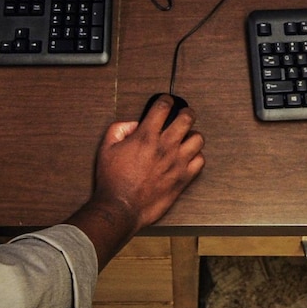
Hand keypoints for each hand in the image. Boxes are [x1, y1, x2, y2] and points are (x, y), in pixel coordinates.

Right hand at [68, 101, 205, 260]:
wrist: (121, 207)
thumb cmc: (113, 181)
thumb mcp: (106, 148)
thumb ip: (119, 129)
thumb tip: (133, 124)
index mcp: (146, 136)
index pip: (164, 107)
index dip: (166, 100)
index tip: (166, 102)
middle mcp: (165, 146)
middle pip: (187, 118)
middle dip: (186, 112)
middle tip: (183, 114)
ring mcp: (177, 162)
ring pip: (198, 138)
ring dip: (192, 135)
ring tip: (186, 138)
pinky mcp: (183, 178)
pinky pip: (200, 161)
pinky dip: (196, 156)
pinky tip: (187, 157)